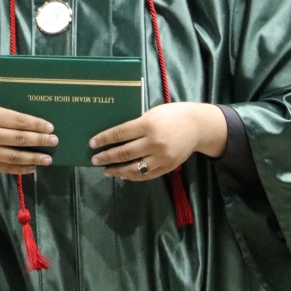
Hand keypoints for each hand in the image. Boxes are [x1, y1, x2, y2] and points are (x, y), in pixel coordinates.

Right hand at [0, 103, 56, 173]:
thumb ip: (9, 117)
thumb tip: (37, 126)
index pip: (18, 121)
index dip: (36, 125)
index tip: (50, 128)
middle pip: (18, 139)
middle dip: (39, 140)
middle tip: (54, 141)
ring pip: (14, 156)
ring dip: (34, 158)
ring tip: (48, 159)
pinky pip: (7, 167)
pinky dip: (22, 168)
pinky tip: (34, 167)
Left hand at [89, 102, 226, 180]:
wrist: (198, 126)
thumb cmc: (172, 115)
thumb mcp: (152, 114)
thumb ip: (136, 126)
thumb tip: (115, 137)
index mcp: (148, 125)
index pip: (120, 133)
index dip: (104, 139)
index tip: (92, 143)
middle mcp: (154, 142)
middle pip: (124, 152)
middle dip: (107, 157)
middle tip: (94, 159)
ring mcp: (161, 157)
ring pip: (134, 167)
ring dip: (117, 170)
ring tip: (106, 170)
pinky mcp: (168, 167)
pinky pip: (146, 175)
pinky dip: (133, 176)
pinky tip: (123, 175)